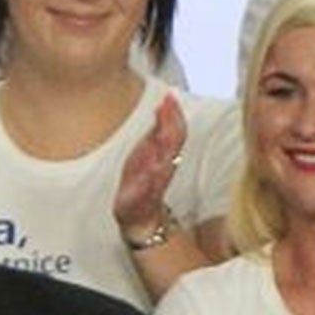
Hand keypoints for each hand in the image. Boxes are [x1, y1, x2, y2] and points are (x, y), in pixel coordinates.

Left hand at [114, 92, 187, 231]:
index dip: (173, 115)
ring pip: (164, 166)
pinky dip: (151, 181)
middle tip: (167, 107)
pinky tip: (153, 170)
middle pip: (171, 146)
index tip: (170, 97)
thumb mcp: (149, 150)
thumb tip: (166, 102)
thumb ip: (159, 129)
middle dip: (170, 126)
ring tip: (163, 133)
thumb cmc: (145, 181)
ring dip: (164, 151)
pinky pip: (149, 191)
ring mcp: (154, 186)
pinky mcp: (143, 202)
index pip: (175, 133)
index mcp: (164, 156)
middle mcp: (163, 169)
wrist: (140, 218)